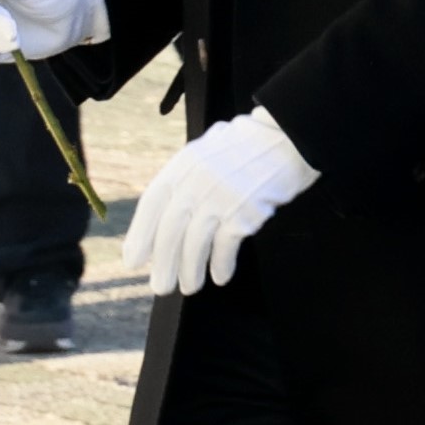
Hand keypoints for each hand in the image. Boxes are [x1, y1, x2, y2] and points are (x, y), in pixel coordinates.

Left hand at [119, 108, 319, 295]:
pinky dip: (221, 264)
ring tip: (189, 287)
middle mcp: (196, 181)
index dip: (140, 236)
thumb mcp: (208, 150)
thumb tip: (169, 209)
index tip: (133, 260)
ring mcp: (221, 196)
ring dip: (190, 270)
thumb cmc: (250, 145)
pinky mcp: (245, 211)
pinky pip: (226, 246)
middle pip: (170, 230)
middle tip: (159, 287)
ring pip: (195, 243)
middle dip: (163, 263)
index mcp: (182, 165)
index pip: (151, 205)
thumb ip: (187, 175)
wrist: (290, 136)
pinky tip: (220, 276)